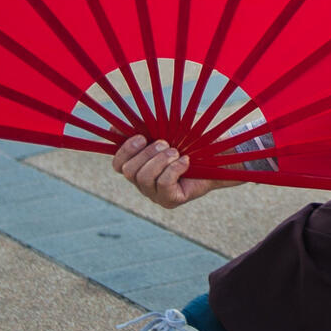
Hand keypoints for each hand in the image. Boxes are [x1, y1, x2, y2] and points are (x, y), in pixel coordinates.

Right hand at [112, 135, 239, 208]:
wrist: (217, 156)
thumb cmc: (188, 142)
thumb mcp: (164, 130)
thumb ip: (140, 129)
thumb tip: (113, 129)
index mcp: (138, 167)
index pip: (118, 165)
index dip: (125, 151)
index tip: (141, 137)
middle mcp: (143, 184)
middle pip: (130, 172)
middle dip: (147, 154)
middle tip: (165, 143)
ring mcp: (156, 195)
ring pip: (144, 178)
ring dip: (161, 160)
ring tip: (176, 152)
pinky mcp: (170, 201)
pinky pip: (163, 185)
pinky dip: (174, 169)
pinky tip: (186, 161)